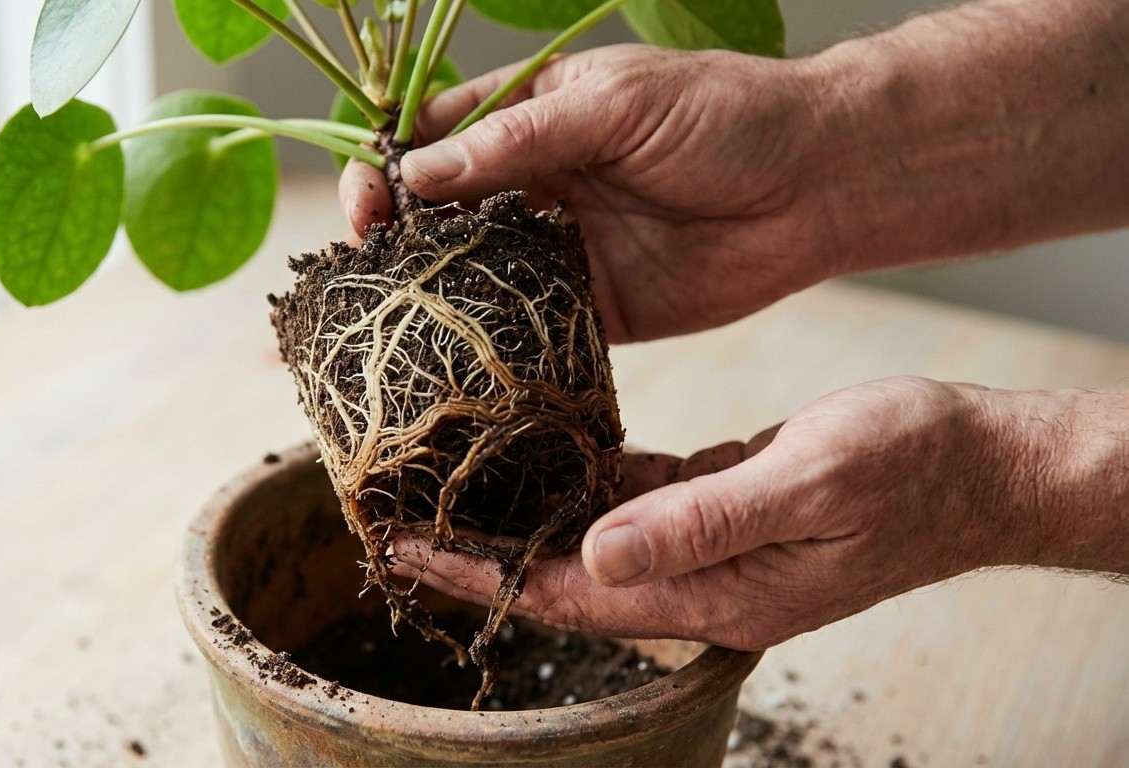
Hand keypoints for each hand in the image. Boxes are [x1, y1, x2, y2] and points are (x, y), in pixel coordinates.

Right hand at [341, 44, 836, 341]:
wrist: (819, 185)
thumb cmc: (728, 116)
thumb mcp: (618, 105)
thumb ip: (520, 136)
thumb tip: (420, 170)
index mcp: (531, 116)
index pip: (431, 140)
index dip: (385, 171)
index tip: (365, 206)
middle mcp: (533, 183)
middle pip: (435, 216)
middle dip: (387, 245)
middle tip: (355, 279)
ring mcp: (559, 249)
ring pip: (469, 277)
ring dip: (423, 302)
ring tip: (381, 331)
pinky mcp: (592, 309)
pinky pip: (526, 329)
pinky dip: (488, 348)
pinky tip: (454, 368)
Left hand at [390, 377, 1128, 649]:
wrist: (984, 468)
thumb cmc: (913, 474)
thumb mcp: (807, 486)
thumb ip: (700, 522)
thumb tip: (594, 555)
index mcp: (712, 593)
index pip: (563, 595)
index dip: (479, 572)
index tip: (401, 543)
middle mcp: (698, 580)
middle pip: (559, 570)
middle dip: (480, 541)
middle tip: (401, 499)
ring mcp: (708, 545)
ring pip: (588, 530)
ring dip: (523, 502)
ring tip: (450, 465)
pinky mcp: (720, 504)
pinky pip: (633, 493)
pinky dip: (585, 469)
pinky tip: (544, 434)